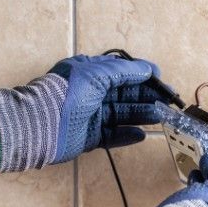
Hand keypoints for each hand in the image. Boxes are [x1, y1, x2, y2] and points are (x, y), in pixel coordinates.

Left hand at [0, 54, 167, 173]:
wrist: (40, 124)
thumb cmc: (67, 94)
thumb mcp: (96, 74)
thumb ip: (123, 71)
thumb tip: (147, 69)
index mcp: (90, 73)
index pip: (121, 72)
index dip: (141, 75)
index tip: (161, 79)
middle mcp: (91, 93)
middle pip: (124, 94)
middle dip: (146, 97)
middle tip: (167, 102)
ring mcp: (90, 116)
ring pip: (121, 115)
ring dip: (140, 115)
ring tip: (160, 117)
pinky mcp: (89, 137)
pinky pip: (112, 135)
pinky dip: (126, 135)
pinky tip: (141, 134)